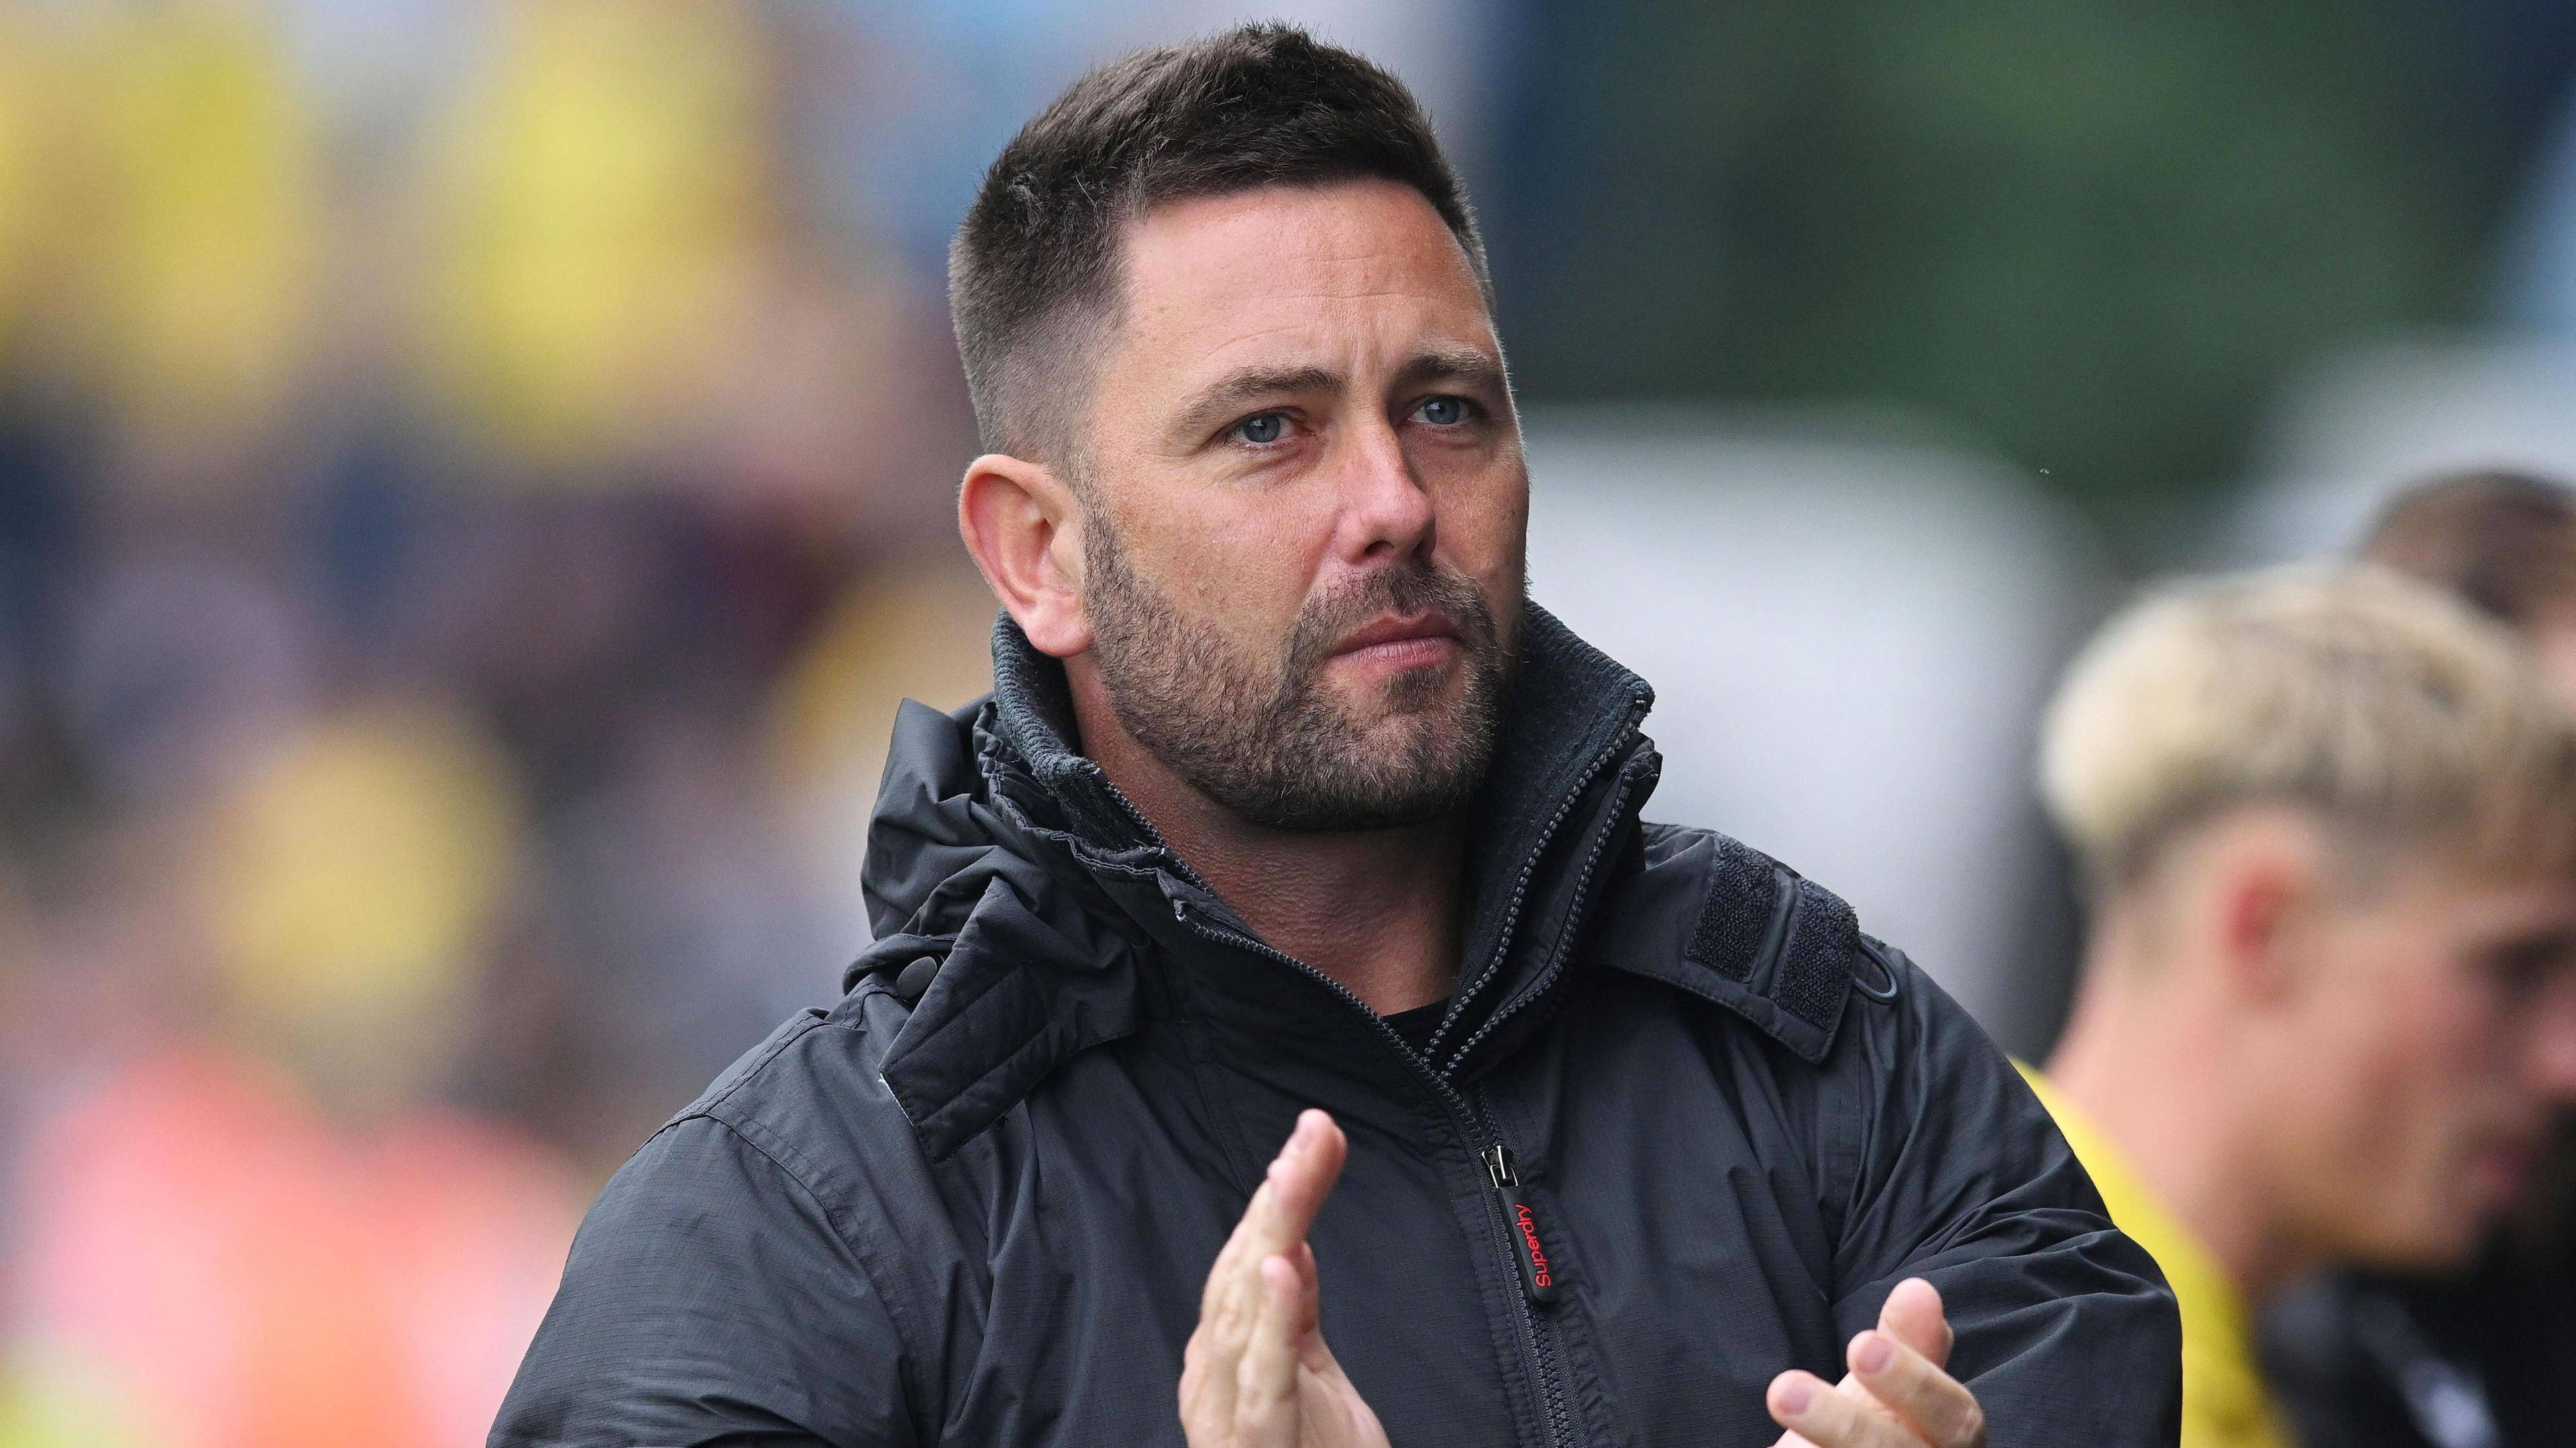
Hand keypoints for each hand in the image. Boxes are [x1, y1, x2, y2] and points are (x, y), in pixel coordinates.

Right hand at [1180, 1110, 1388, 1447]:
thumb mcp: (1314, 1381)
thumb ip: (1297, 1315)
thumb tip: (1291, 1243)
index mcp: (1224, 1356)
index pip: (1248, 1257)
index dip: (1279, 1193)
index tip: (1315, 1135)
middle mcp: (1212, 1377)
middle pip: (1242, 1270)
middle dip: (1279, 1198)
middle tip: (1313, 1135)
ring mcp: (1227, 1414)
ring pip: (1246, 1311)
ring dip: (1272, 1237)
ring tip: (1291, 1180)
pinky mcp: (1255, 1445)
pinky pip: (1263, 1377)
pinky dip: (1274, 1320)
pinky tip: (1284, 1269)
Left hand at [1766, 1278, 1985, 1447]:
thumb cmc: (1878, 1436)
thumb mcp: (1888, 1391)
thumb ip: (1907, 1346)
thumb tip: (1919, 1289)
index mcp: (1955, 1443)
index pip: (1954, 1419)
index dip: (1913, 1384)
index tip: (1860, 1343)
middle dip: (1845, 1427)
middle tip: (1783, 1389)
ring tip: (1776, 1417)